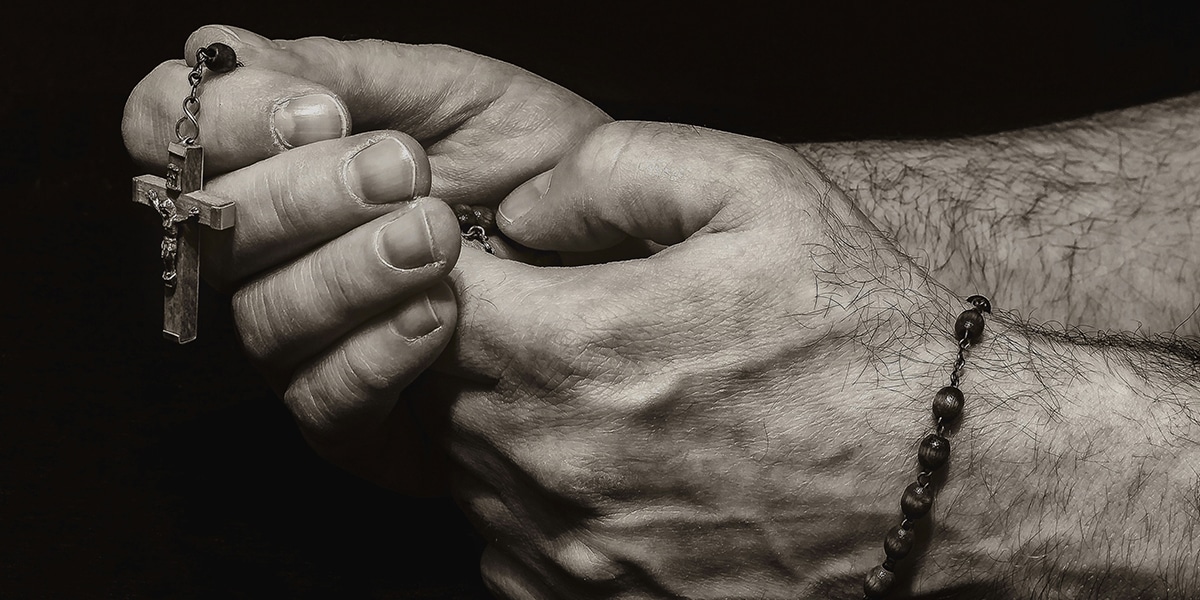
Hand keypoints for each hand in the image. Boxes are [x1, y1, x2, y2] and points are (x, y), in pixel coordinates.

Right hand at [121, 25, 608, 492]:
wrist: (614, 259)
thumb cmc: (534, 171)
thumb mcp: (459, 96)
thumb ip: (348, 71)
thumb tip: (225, 48)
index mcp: (277, 161)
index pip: (167, 131)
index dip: (224, 120)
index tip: (322, 113)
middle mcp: (270, 254)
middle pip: (213, 230)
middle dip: (305, 195)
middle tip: (404, 170)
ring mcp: (303, 340)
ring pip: (263, 319)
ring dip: (349, 271)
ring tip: (440, 238)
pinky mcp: (350, 418)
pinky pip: (322, 401)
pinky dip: (376, 356)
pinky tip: (441, 314)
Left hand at [419, 121, 976, 597]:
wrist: (948, 478)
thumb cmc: (857, 331)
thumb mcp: (753, 190)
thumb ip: (609, 172)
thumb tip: (520, 214)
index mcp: (572, 354)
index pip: (423, 303)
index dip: (451, 271)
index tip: (501, 263)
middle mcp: (553, 467)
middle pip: (438, 393)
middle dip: (476, 347)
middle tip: (555, 321)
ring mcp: (575, 551)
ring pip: (469, 473)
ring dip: (505, 425)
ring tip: (601, 394)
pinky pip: (510, 548)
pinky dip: (537, 504)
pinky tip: (611, 470)